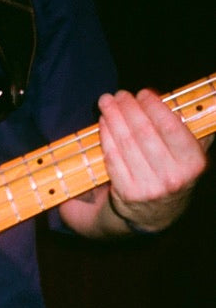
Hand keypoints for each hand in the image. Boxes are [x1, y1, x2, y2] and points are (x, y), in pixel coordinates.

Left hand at [97, 88, 209, 231]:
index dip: (154, 107)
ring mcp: (148, 188)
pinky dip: (106, 138)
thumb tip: (204, 99)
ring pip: (126, 145)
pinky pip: (113, 160)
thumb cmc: (175, 173)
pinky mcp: (126, 194)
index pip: (171, 127)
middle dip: (129, 109)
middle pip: (144, 134)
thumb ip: (196, 129)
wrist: (158, 214)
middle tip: (119, 94)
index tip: (143, 93)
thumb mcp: (193, 155)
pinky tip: (104, 123)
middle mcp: (172, 178)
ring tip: (106, 102)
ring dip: (113, 119)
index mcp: (192, 164)